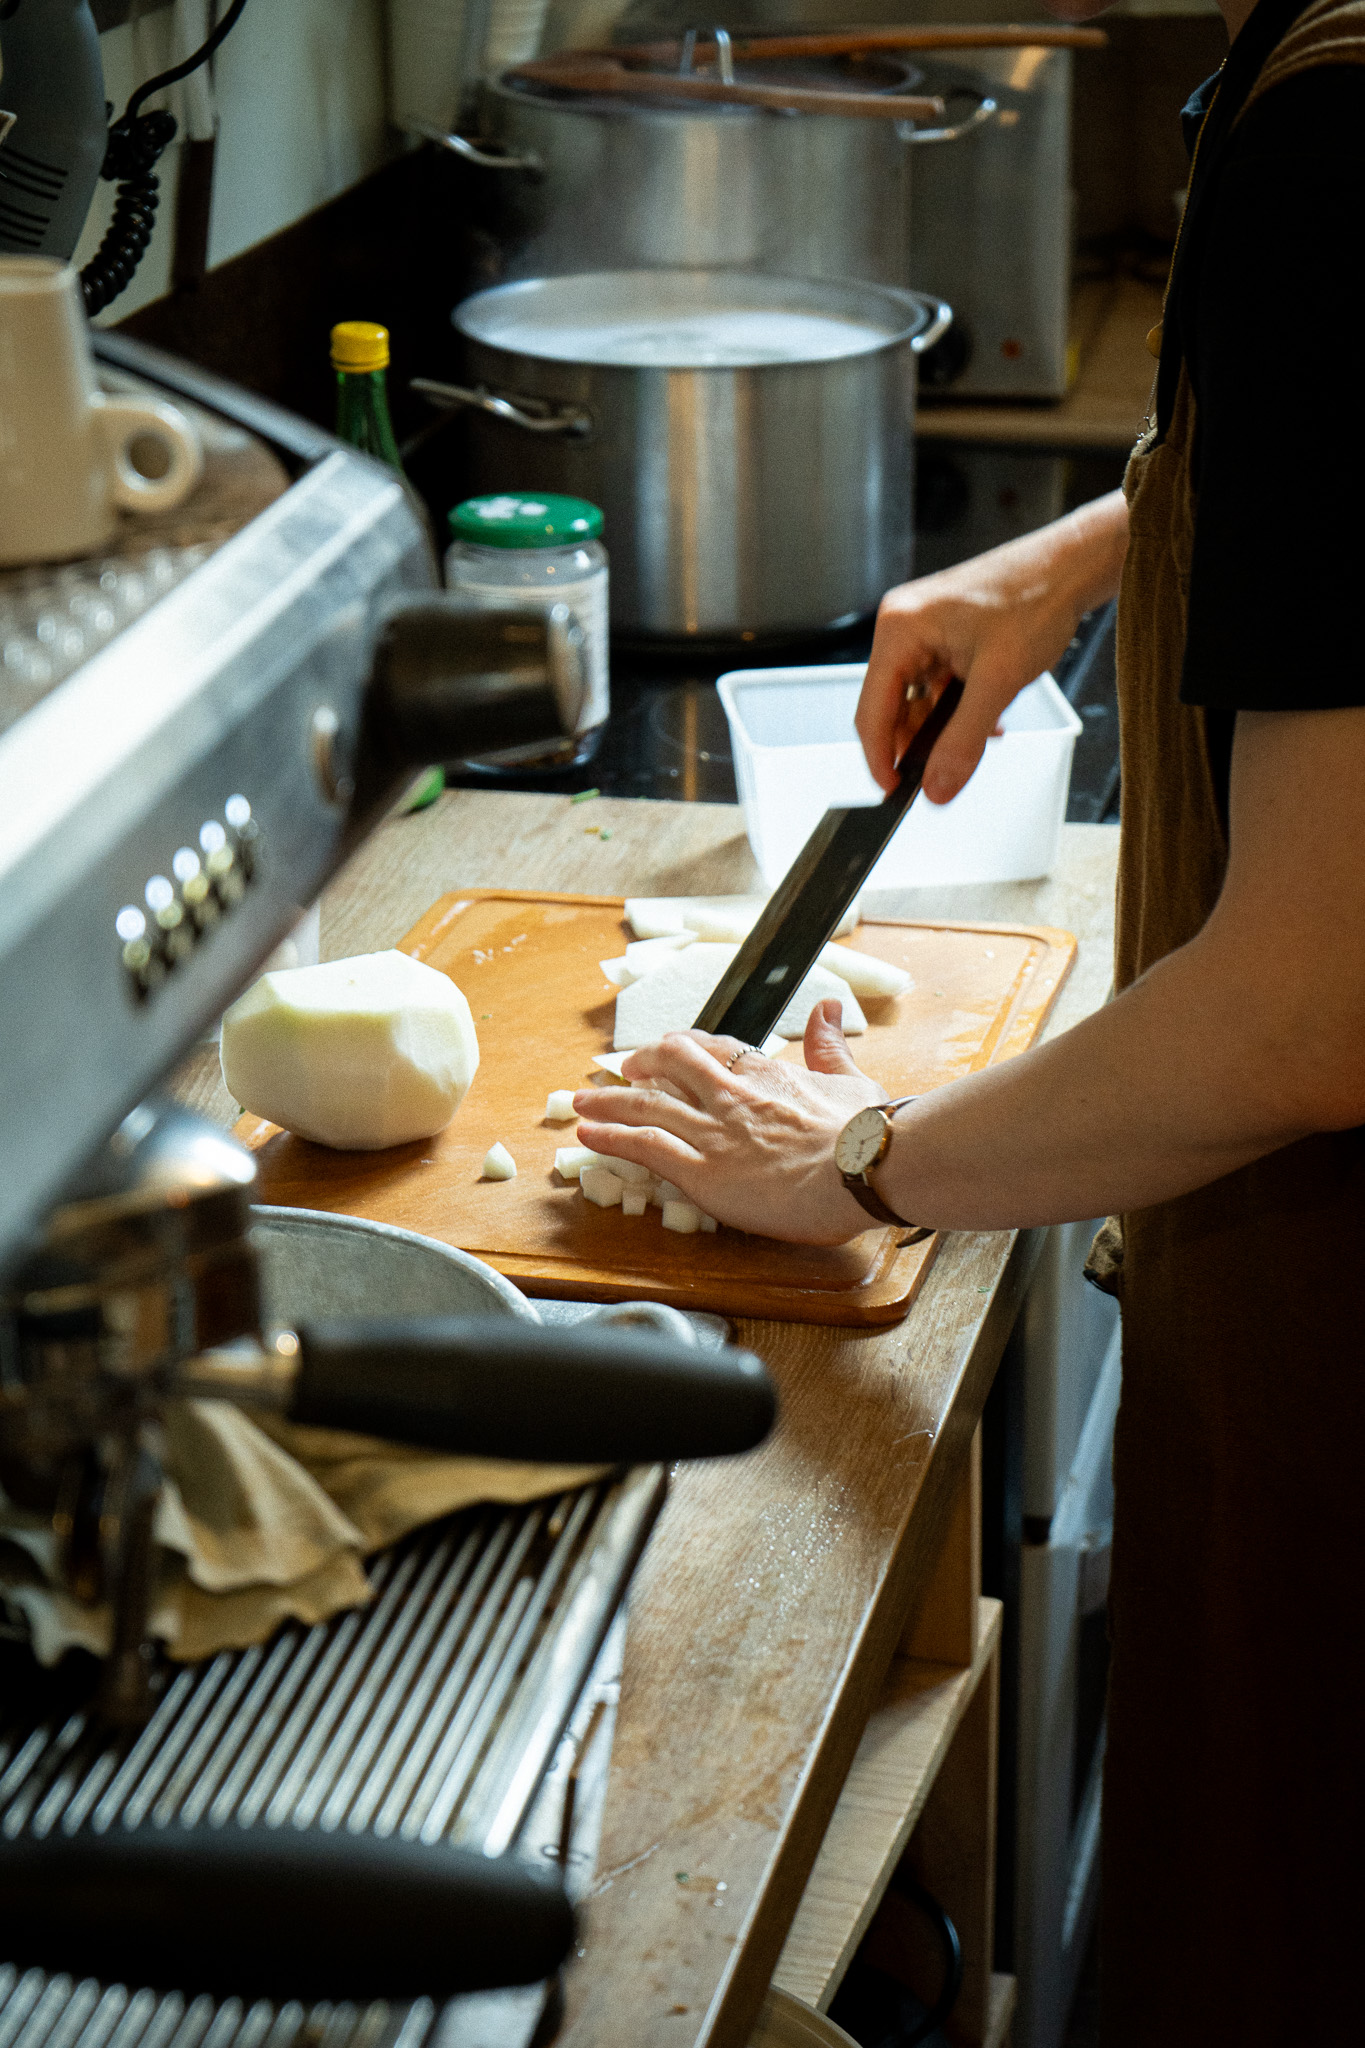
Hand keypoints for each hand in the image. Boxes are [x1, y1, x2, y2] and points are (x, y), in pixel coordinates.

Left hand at [571, 1000, 887, 1244]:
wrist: (863, 1169)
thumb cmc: (867, 1134)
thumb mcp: (852, 1078)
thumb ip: (831, 1044)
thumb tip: (829, 1006)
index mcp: (768, 1073)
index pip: (713, 1048)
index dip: (683, 1048)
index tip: (668, 1050)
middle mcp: (731, 1094)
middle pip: (669, 1064)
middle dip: (639, 1065)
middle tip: (620, 1071)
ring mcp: (713, 1131)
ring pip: (645, 1103)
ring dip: (608, 1100)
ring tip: (582, 1102)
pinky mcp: (701, 1170)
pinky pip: (644, 1146)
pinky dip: (611, 1136)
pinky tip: (589, 1134)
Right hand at [857, 492, 1128, 799]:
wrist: (1071, 566)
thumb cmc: (1036, 598)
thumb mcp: (999, 681)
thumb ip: (964, 740)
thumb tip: (937, 787)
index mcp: (900, 628)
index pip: (872, 710)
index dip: (880, 758)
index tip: (895, 792)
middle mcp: (903, 626)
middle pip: (891, 708)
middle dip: (919, 743)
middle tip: (945, 775)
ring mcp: (922, 631)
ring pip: (916, 701)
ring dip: (943, 728)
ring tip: (980, 739)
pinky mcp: (943, 636)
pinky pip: (936, 686)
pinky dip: (956, 710)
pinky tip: (985, 720)